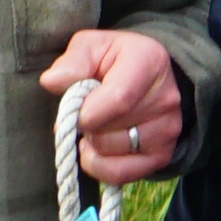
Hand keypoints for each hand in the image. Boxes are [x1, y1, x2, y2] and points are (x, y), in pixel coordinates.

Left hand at [42, 28, 182, 179]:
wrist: (147, 79)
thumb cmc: (113, 61)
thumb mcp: (91, 46)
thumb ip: (73, 61)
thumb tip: (52, 81)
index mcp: (149, 62)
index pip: (119, 98)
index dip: (88, 112)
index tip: (73, 111)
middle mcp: (166, 98)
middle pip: (109, 129)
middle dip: (86, 124)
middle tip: (87, 111)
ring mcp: (167, 130)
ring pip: (110, 152)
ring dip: (92, 143)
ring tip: (97, 126)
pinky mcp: (162, 156)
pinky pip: (120, 174)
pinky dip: (99, 166)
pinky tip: (98, 148)